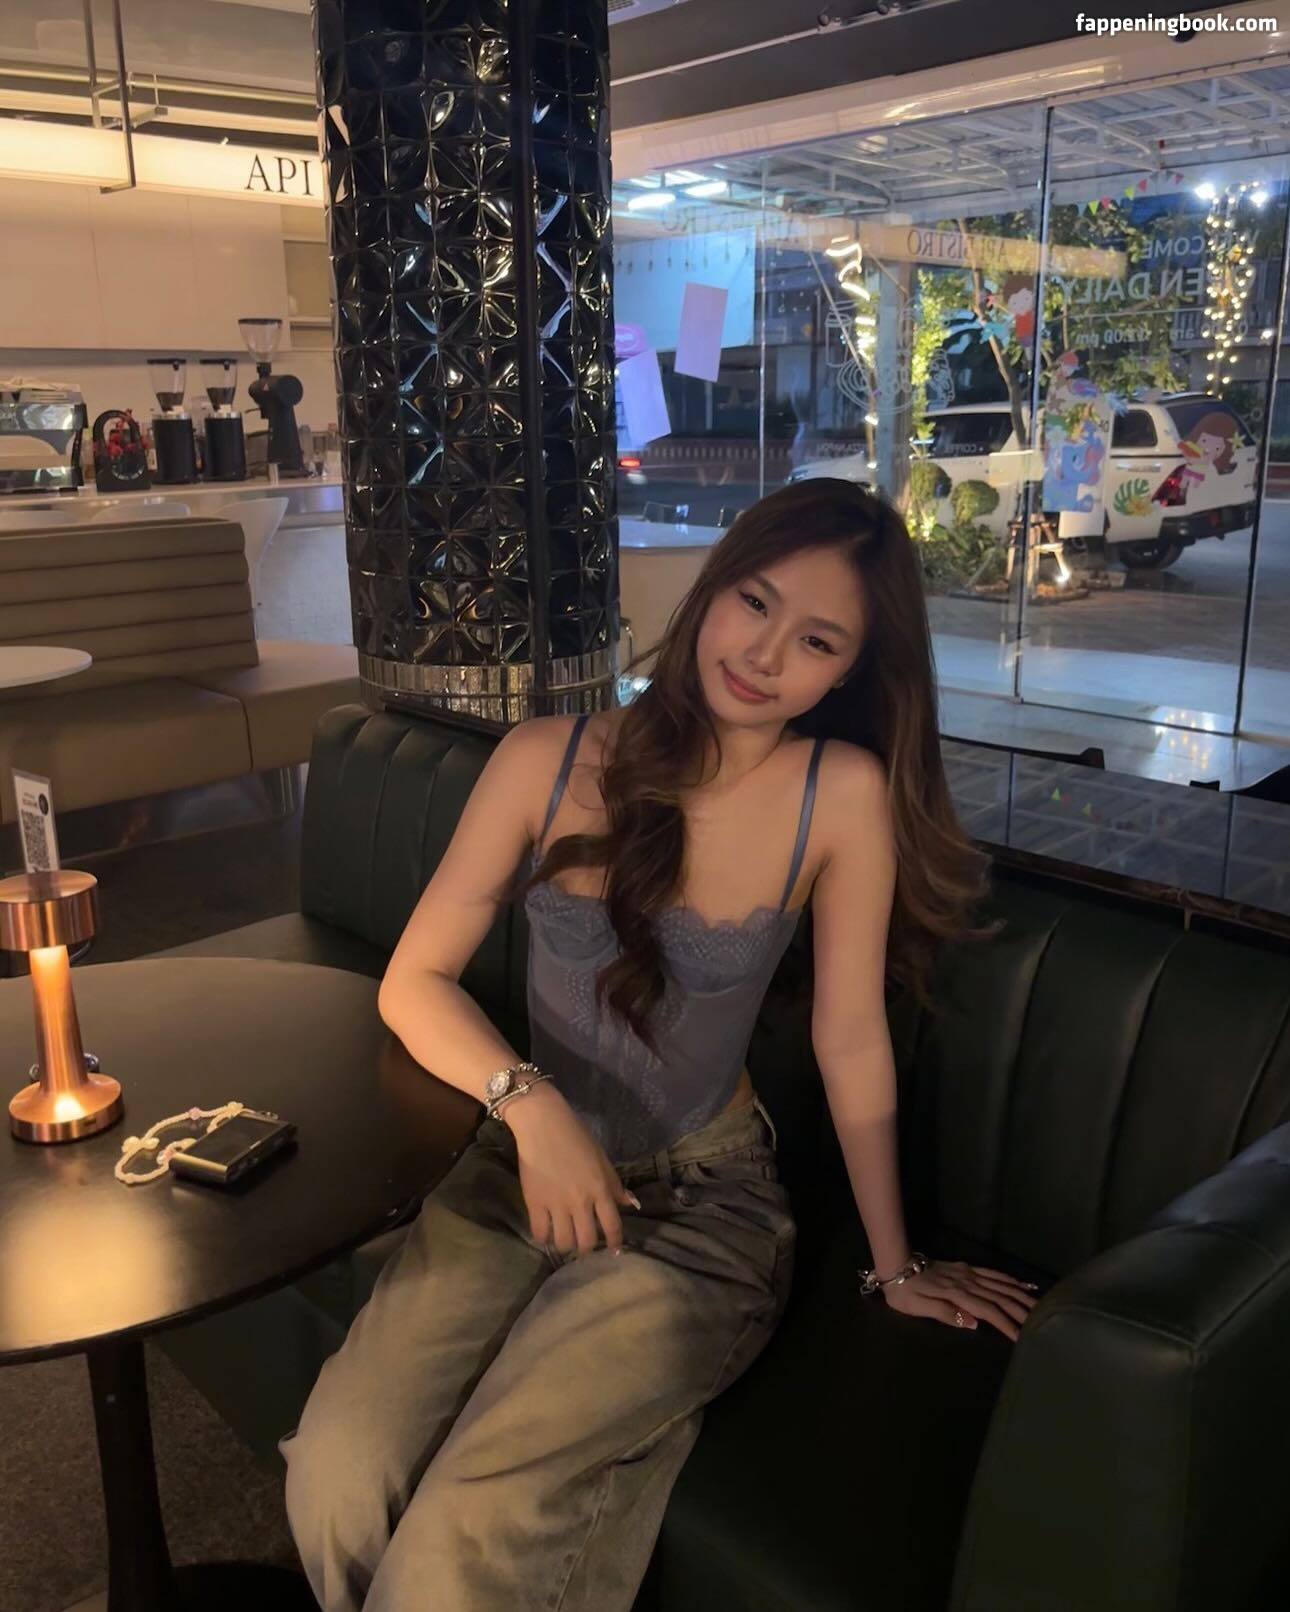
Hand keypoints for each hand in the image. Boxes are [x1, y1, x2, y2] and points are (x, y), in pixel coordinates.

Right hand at [503, 1084, 638, 1259]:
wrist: (542, 1123)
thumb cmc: (575, 1136)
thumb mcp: (601, 1158)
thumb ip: (614, 1184)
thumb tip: (630, 1204)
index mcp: (600, 1189)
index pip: (612, 1226)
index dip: (614, 1242)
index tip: (614, 1250)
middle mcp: (580, 1202)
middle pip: (587, 1240)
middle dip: (588, 1248)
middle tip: (584, 1244)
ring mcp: (556, 1204)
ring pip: (564, 1242)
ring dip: (566, 1245)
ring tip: (564, 1239)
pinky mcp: (534, 1203)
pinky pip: (540, 1233)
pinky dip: (544, 1237)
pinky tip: (546, 1232)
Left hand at [879, 1259, 1038, 1341]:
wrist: (898, 1265)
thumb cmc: (906, 1293)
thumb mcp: (919, 1308)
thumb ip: (946, 1314)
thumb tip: (974, 1323)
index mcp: (958, 1295)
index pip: (988, 1311)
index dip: (1005, 1324)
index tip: (1022, 1337)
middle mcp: (968, 1283)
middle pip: (1000, 1297)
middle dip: (1021, 1310)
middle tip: (1042, 1322)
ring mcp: (969, 1274)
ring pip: (1001, 1285)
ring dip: (1021, 1295)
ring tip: (1040, 1305)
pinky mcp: (967, 1268)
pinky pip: (993, 1273)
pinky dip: (1010, 1279)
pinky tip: (1022, 1284)